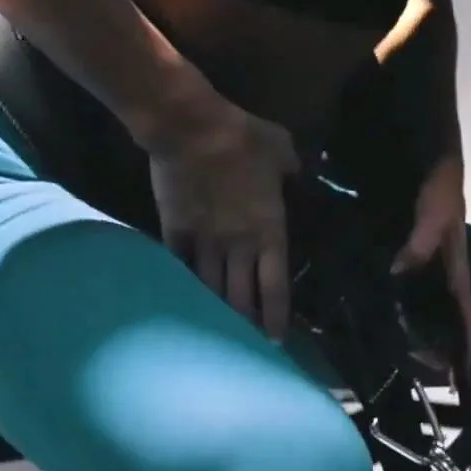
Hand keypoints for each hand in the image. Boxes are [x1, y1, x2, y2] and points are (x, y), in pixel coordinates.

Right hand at [147, 66, 298, 339]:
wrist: (190, 129)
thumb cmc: (243, 137)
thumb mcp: (282, 149)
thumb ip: (291, 169)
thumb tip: (295, 174)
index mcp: (268, 231)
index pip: (274, 287)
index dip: (274, 317)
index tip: (274, 339)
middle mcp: (237, 246)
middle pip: (240, 298)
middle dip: (244, 323)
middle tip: (245, 341)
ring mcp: (204, 242)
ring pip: (210, 289)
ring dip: (215, 310)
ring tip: (216, 329)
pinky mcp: (175, 232)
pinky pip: (180, 265)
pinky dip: (184, 282)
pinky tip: (183, 295)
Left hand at [391, 155, 470, 368]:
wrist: (420, 139)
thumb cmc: (438, 176)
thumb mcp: (438, 206)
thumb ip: (423, 239)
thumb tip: (398, 274)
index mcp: (455, 263)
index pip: (467, 312)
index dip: (467, 344)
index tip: (457, 378)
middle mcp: (436, 267)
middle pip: (440, 316)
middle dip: (431, 345)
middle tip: (409, 371)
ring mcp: (416, 259)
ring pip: (415, 304)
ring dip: (405, 328)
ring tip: (385, 351)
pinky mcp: (394, 246)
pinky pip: (391, 283)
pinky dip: (383, 299)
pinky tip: (363, 310)